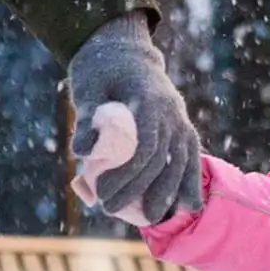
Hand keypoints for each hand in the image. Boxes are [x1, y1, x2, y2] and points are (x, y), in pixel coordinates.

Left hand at [63, 16, 204, 226]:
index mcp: (150, 100)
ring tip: (152, 219)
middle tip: (109, 208)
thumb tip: (79, 152)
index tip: (104, 193)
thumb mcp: (87, 88)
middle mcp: (171, 112)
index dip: (127, 174)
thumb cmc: (101, 70)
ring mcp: (180, 119)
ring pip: (182, 162)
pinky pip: (190, 158)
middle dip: (139, 189)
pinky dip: (189, 182)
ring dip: (168, 193)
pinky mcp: (182, 127)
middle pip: (163, 160)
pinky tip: (188, 206)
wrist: (124, 50)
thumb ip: (86, 119)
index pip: (146, 146)